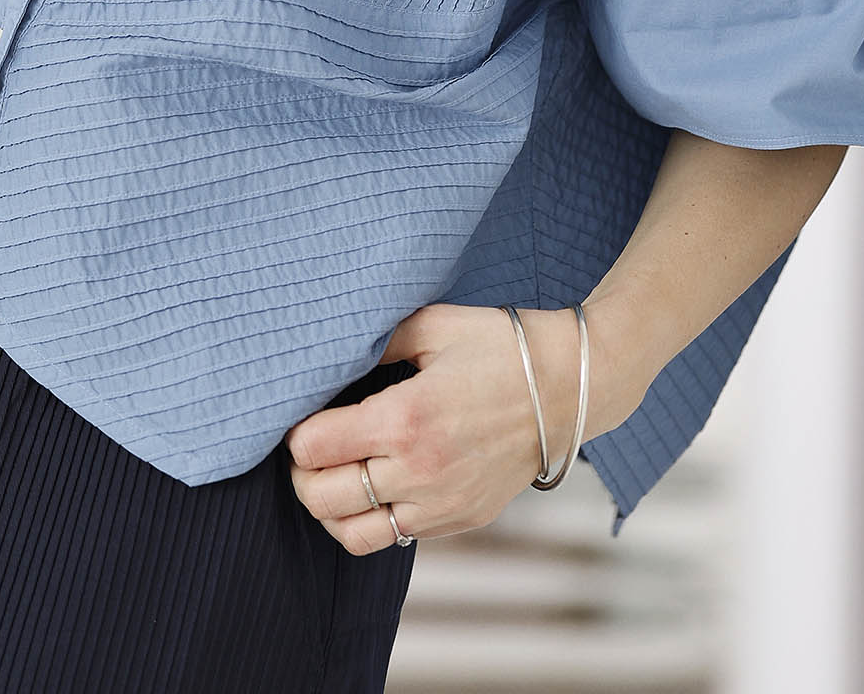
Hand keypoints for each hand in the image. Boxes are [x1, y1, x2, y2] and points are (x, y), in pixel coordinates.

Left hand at [285, 302, 581, 553]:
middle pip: (322, 498)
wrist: (568, 388)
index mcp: (405, 417)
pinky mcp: (459, 520)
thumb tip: (335, 352)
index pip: (315, 447)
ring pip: (352, 534)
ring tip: (333, 479)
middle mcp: (418, 470)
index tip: (301, 417)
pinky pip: (394, 538)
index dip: (296, 433)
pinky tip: (373, 490)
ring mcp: (440, 504)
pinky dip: (370, 522)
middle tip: (307, 451)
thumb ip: (378, 339)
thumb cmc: (501, 347)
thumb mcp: (434, 324)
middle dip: (301, 475)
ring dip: (330, 510)